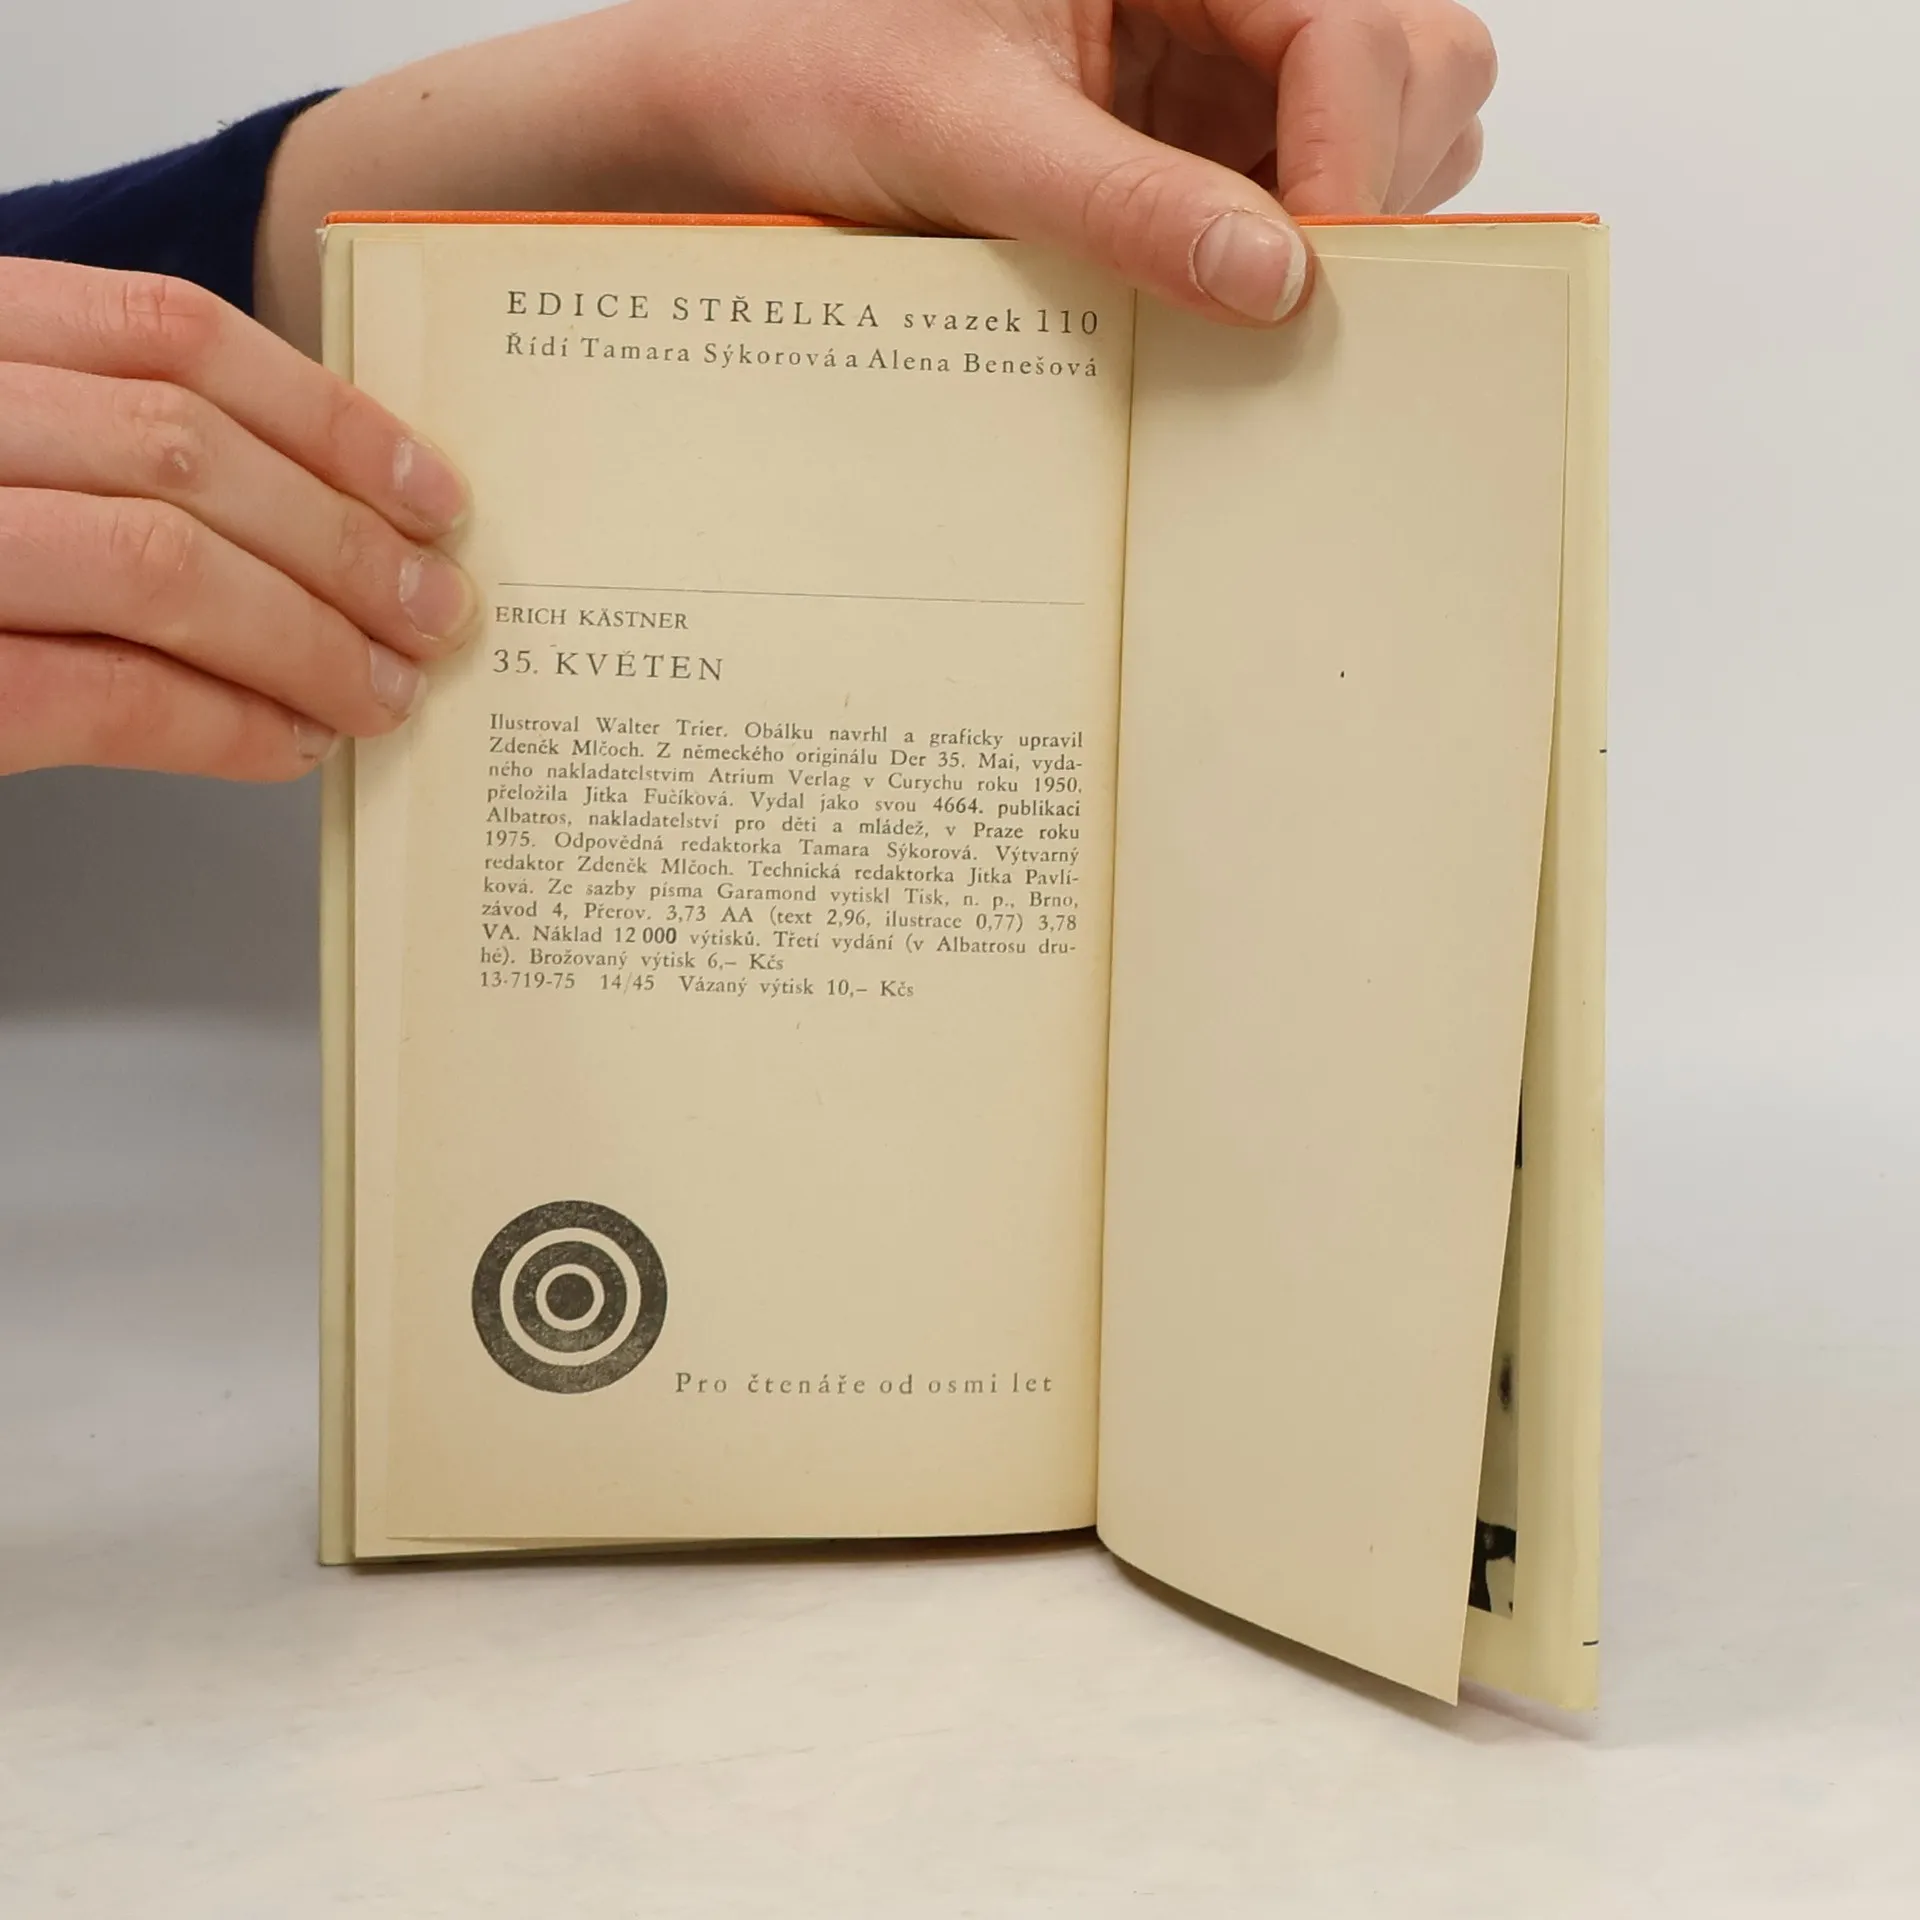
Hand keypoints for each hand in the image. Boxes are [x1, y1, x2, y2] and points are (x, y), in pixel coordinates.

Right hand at [0, 260, 475, 778]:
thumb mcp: (7, 442)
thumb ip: (101, 439)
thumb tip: (314, 506)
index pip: (168, 333)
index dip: (328, 416)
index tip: (429, 491)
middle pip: (185, 453)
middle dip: (344, 544)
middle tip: (436, 611)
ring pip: (160, 566)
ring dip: (307, 640)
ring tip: (383, 691)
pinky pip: (104, 692)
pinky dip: (223, 725)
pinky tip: (288, 743)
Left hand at [639, 0, 1498, 321]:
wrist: (753, 121)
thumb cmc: (831, 80)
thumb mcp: (971, 139)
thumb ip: (1124, 201)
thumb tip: (1275, 280)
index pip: (1349, 24)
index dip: (1355, 152)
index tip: (1310, 275)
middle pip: (1414, 61)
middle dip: (1376, 176)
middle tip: (1295, 291)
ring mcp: (1220, 72)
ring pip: (1385, 133)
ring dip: (1345, 225)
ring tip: (1248, 300)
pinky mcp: (1198, 147)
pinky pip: (1301, 201)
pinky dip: (1288, 263)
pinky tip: (1225, 312)